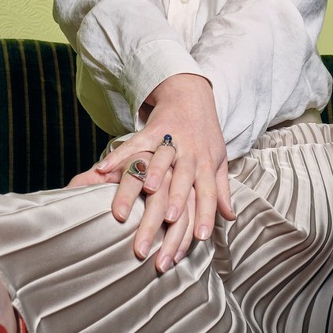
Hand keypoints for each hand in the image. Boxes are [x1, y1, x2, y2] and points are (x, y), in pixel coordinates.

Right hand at [87, 74, 234, 271]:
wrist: (192, 95)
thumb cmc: (205, 136)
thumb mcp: (217, 160)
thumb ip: (221, 190)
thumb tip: (229, 217)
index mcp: (206, 165)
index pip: (209, 193)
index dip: (206, 214)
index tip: (201, 237)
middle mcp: (190, 154)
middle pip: (184, 180)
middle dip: (178, 200)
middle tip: (171, 221)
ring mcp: (171, 140)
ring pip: (162, 160)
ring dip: (155, 174)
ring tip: (147, 191)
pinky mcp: (151, 129)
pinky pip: (134, 143)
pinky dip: (119, 155)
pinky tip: (102, 169)